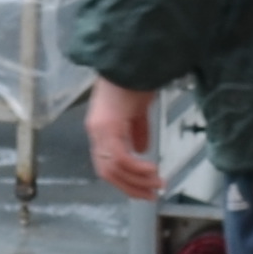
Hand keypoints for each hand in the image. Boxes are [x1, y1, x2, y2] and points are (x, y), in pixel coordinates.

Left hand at [82, 78, 165, 200]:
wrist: (130, 57)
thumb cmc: (134, 77)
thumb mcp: (136, 109)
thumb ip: (137, 130)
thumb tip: (141, 149)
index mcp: (100, 128)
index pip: (106, 164)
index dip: (123, 181)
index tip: (141, 191)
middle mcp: (96, 131)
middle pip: (107, 172)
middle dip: (130, 187)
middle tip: (150, 196)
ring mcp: (100, 129)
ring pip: (113, 168)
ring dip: (137, 181)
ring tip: (156, 184)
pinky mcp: (108, 125)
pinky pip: (120, 156)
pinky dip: (136, 168)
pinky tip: (152, 170)